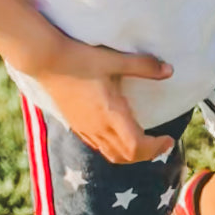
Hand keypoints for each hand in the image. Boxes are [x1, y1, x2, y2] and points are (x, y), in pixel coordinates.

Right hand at [32, 37, 176, 164]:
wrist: (44, 60)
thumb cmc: (80, 58)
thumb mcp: (114, 60)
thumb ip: (143, 65)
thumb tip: (169, 70)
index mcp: (110, 114)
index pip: (137, 147)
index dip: (156, 148)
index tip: (168, 138)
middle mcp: (97, 127)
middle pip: (126, 156)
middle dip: (147, 154)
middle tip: (161, 143)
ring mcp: (84, 129)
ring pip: (111, 154)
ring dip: (130, 154)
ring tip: (143, 141)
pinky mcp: (75, 125)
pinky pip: (98, 146)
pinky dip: (114, 148)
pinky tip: (117, 133)